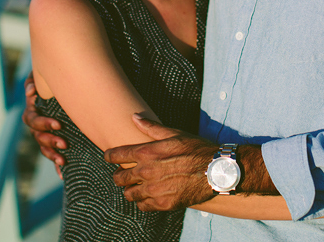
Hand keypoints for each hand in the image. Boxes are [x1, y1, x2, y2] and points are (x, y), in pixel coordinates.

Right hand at [22, 73, 66, 176]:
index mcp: (34, 109)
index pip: (33, 120)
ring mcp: (45, 133)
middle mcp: (37, 124)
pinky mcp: (55, 141)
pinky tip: (63, 174)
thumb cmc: (54, 75)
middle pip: (38, 136)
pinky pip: (53, 155)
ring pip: (44, 147)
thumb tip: (31, 91)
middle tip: (64, 142)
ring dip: (52, 154)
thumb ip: (34, 80)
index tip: (58, 125)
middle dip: (50, 140)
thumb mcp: (44, 75)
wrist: (70, 79)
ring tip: (63, 159)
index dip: (43, 124)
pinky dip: (56, 165)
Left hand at [103, 114, 217, 210]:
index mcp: (147, 153)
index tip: (108, 156)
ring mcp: (154, 189)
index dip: (109, 156)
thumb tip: (134, 116)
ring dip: (130, 190)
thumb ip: (151, 127)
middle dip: (119, 175)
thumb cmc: (196, 148)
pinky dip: (144, 202)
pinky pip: (143, 206)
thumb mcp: (174, 133)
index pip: (116, 155)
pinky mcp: (163, 203)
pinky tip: (149, 196)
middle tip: (122, 175)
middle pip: (119, 178)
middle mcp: (146, 172)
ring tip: (136, 187)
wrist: (216, 170)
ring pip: (129, 194)